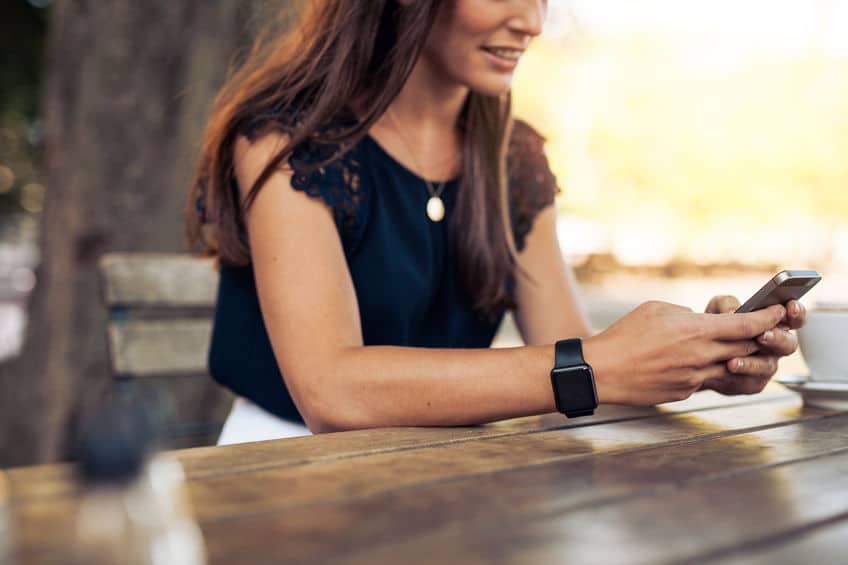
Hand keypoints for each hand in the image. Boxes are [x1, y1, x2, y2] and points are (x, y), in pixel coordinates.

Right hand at [583, 300, 785, 405]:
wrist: (603, 370)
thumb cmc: (624, 336)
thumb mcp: (656, 309)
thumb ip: (686, 314)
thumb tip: (701, 320)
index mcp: (696, 330)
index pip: (748, 325)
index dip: (769, 318)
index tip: (778, 312)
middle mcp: (701, 356)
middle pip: (747, 347)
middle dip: (758, 338)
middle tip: (760, 329)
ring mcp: (695, 378)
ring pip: (730, 367)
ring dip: (735, 357)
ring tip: (726, 347)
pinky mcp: (685, 392)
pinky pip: (706, 380)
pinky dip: (707, 370)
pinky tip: (691, 363)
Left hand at [699, 295, 806, 394]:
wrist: (696, 353)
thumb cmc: (714, 325)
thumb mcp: (717, 308)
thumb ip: (727, 304)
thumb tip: (733, 311)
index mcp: (774, 324)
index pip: (794, 319)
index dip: (797, 313)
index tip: (791, 306)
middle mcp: (775, 346)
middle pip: (788, 344)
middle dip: (777, 338)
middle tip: (762, 335)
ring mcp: (765, 366)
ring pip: (767, 365)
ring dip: (753, 362)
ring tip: (735, 359)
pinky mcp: (752, 383)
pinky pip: (751, 381)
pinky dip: (739, 374)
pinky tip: (728, 367)